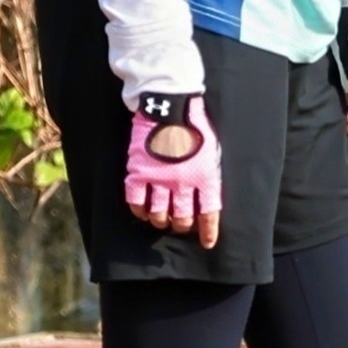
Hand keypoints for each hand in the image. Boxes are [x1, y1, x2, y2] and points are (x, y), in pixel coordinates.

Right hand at [124, 91, 225, 248]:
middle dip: (181, 226)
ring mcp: (159, 179)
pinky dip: (139, 211)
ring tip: (161, 219)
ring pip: (159, 214)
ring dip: (161, 221)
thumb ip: (209, 173)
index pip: (209, 213)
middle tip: (179, 224)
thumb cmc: (195, 124)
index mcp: (205, 176)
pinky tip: (142, 211)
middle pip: (182, 218)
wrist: (169, 104)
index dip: (208, 231)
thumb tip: (206, 196)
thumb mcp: (211, 150)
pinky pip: (136, 202)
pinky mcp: (138, 172)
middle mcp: (183, 182)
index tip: (207, 243)